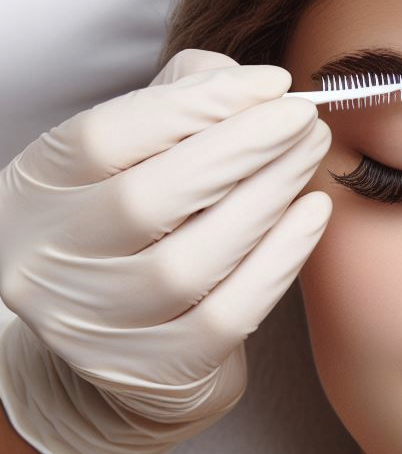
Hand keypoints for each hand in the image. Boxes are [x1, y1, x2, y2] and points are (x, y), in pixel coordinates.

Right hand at [0, 49, 332, 453]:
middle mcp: (49, 264)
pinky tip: (314, 215)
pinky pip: (231, 312)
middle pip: (152, 198)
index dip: (195, 105)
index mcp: (34, 195)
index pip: (104, 138)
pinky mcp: (157, 369)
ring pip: (194, 259)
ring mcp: (101, 325)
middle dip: (244, 148)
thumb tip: (247, 83)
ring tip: (311, 157)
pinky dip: (280, 259)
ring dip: (268, 198)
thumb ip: (178, 107)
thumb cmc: (139, 237)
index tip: (271, 83)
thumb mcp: (135, 164)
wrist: (123, 350)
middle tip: (305, 119)